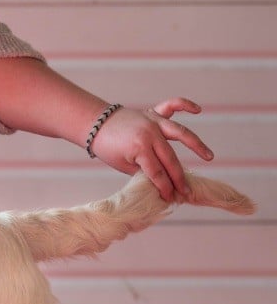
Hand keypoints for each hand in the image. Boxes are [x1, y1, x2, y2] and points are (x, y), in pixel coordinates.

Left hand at [88, 98, 214, 201]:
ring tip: (209, 157)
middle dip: (179, 177)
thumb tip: (161, 181)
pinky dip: (185, 105)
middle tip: (187, 191)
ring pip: (180, 133)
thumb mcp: (123, 165)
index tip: (172, 198)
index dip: (165, 187)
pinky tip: (198, 110)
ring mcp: (153, 121)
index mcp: (140, 149)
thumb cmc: (107, 147)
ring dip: (196, 145)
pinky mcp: (152, 112)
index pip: (157, 172)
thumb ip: (144, 170)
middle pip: (170, 158)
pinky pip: (171, 105)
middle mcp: (150, 134)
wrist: (95, 125)